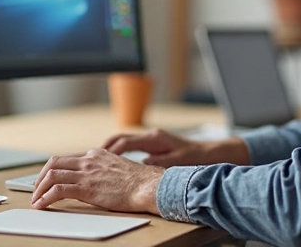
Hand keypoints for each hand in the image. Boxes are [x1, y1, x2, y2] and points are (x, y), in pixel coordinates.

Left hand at [31, 148, 163, 212]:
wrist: (147, 186)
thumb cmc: (139, 181)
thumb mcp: (118, 168)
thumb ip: (104, 169)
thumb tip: (98, 179)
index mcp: (96, 154)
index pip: (67, 158)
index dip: (54, 169)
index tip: (49, 179)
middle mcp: (89, 160)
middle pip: (54, 163)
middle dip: (41, 177)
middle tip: (37, 189)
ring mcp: (87, 173)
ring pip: (52, 175)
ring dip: (39, 189)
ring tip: (36, 200)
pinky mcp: (86, 188)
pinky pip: (58, 191)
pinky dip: (45, 198)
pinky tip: (41, 205)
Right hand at [103, 128, 249, 166]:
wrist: (210, 154)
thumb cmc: (195, 158)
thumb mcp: (178, 162)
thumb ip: (159, 163)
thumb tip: (142, 164)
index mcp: (154, 138)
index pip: (126, 142)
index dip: (111, 151)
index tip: (99, 159)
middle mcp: (151, 136)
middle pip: (120, 138)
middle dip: (104, 147)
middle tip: (90, 158)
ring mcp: (151, 139)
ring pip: (123, 141)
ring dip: (110, 149)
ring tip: (96, 161)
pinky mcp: (153, 145)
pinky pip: (130, 146)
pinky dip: (118, 152)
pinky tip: (113, 162)